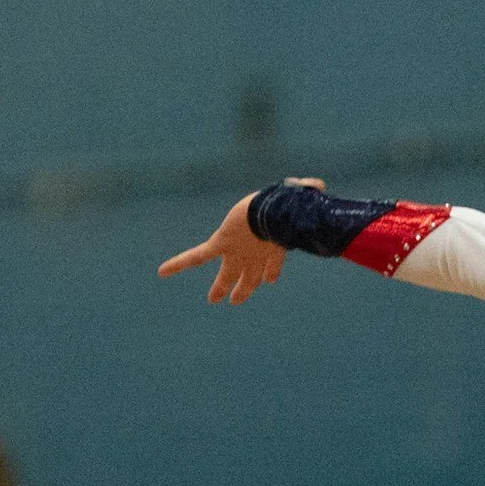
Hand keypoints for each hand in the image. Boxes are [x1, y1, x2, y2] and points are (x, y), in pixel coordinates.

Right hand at [159, 177, 322, 302]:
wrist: (272, 214)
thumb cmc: (286, 206)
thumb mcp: (296, 196)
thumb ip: (307, 190)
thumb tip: (321, 185)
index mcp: (272, 246)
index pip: (272, 263)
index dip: (272, 270)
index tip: (271, 279)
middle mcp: (254, 254)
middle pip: (248, 276)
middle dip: (243, 288)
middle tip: (235, 300)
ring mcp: (236, 253)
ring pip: (227, 276)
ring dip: (221, 288)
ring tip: (214, 300)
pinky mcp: (219, 246)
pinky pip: (195, 257)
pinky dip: (178, 264)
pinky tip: (162, 272)